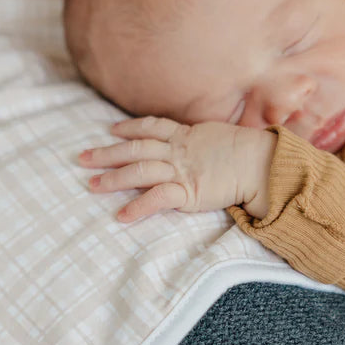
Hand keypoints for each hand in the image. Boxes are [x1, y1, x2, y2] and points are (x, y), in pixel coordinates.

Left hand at [79, 116, 276, 221]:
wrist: (262, 163)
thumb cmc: (248, 152)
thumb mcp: (220, 137)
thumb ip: (204, 141)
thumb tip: (203, 145)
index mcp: (187, 135)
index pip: (151, 127)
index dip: (129, 127)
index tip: (111, 129)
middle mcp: (179, 150)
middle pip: (135, 148)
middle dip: (106, 153)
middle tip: (82, 159)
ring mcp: (181, 170)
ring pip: (139, 170)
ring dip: (113, 178)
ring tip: (92, 185)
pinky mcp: (187, 191)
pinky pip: (156, 199)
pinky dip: (137, 208)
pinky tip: (121, 217)